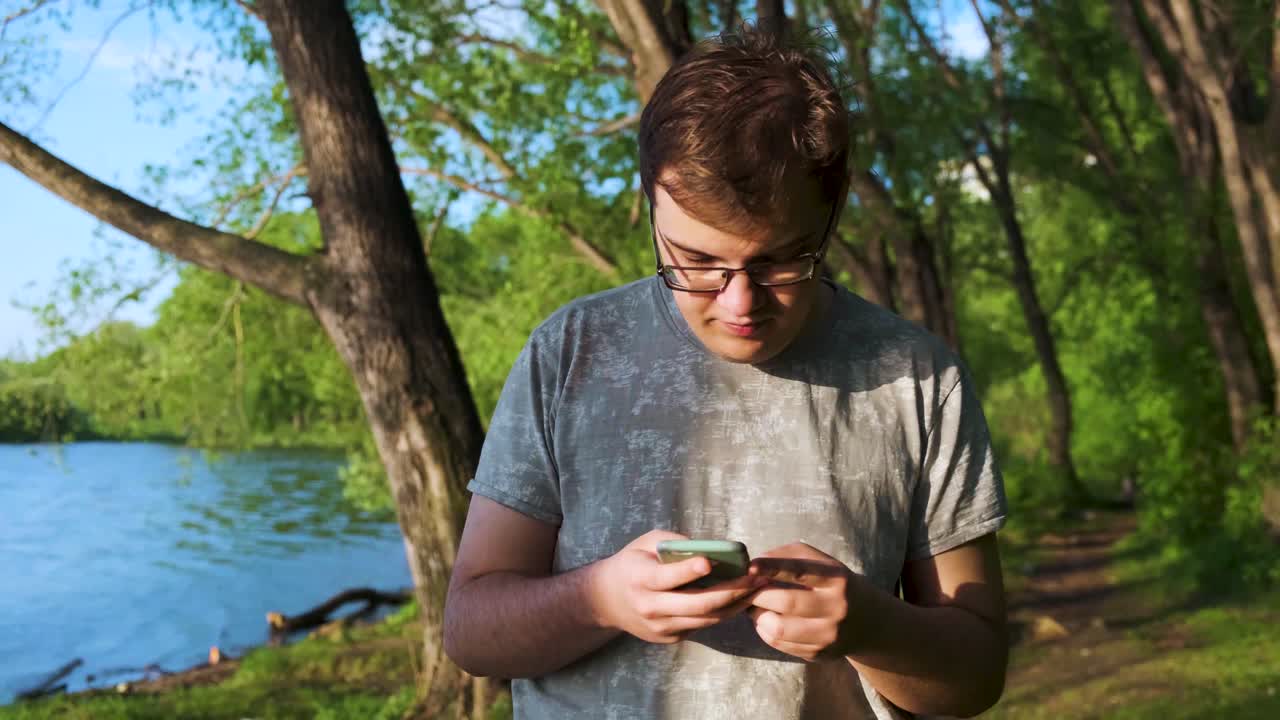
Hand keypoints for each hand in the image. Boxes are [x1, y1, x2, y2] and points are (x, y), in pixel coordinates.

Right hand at [591, 530, 764, 644]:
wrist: (606, 600)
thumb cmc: (633, 563)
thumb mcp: (645, 543)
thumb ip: (674, 543)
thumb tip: (709, 547)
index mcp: (640, 580)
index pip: (667, 578)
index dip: (688, 571)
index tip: (710, 561)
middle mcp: (650, 607)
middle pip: (696, 604)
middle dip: (730, 591)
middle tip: (755, 578)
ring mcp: (660, 627)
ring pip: (705, 619)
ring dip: (735, 605)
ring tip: (757, 589)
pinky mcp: (670, 637)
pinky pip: (702, 625)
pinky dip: (723, 612)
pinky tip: (740, 599)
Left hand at [746, 542, 865, 661]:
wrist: (870, 621)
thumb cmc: (836, 584)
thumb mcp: (824, 563)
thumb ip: (790, 556)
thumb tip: (755, 566)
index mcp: (836, 579)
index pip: (801, 571)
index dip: (773, 568)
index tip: (750, 566)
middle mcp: (836, 607)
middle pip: (787, 602)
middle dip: (758, 595)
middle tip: (747, 589)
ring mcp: (828, 634)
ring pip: (779, 628)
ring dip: (758, 616)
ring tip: (756, 607)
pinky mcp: (820, 653)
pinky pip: (781, 644)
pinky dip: (765, 631)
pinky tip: (767, 621)